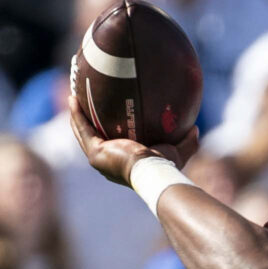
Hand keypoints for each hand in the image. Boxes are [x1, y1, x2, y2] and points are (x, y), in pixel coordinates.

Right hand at [68, 59, 200, 187]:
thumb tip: (194, 127)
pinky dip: (77, 114)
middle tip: (83, 100)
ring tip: (73, 95)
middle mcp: (105, 162)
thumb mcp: (178, 152)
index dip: (103, 128)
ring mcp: (98, 159)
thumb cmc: (165, 167)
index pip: (108, 143)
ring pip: (82, 132)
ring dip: (76, 114)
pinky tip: (73, 98)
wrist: (154, 174)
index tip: (103, 113)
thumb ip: (187, 141)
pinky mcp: (95, 153)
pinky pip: (82, 129)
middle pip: (90, 137)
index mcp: (120, 162)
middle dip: (85, 119)